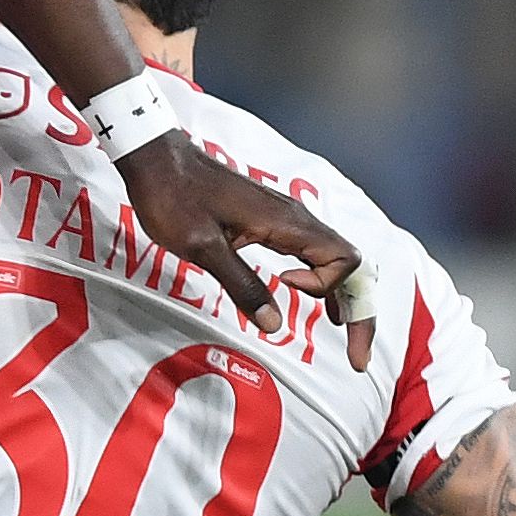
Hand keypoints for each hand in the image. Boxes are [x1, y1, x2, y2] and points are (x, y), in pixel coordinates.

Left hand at [113, 134, 373, 369]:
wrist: (157, 159)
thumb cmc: (174, 197)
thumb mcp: (203, 248)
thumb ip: (241, 285)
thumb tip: (275, 325)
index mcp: (286, 222)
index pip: (344, 261)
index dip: (329, 288)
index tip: (288, 291)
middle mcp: (295, 218)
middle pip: (350, 265)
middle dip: (359, 310)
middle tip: (357, 356)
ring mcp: (286, 217)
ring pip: (334, 259)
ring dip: (343, 297)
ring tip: (345, 334)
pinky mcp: (271, 220)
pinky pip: (313, 252)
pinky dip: (321, 280)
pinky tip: (312, 300)